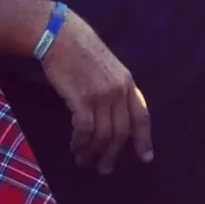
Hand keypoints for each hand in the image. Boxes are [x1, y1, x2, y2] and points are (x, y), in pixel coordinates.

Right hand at [38, 12, 151, 174]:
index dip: (144, 140)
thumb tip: (116, 115)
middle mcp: (118, 91)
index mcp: (128, 84)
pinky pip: (85, 130)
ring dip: (93, 152)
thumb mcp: (109, 67)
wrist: (60, 34)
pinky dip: (81, 143)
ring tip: (85, 162)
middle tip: (104, 169)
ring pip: (102, 134)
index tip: (145, 158)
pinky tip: (76, 148)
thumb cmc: (80, 50)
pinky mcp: (81, 99)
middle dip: (113, 154)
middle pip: (121, 132)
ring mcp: (101, 96)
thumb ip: (116, 89)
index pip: (142, 117)